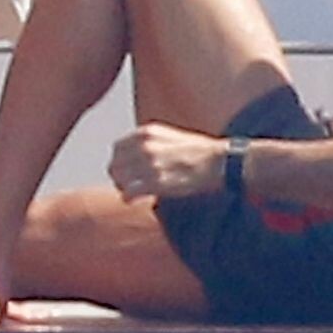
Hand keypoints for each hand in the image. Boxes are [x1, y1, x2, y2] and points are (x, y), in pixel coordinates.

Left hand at [108, 123, 227, 200]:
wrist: (217, 161)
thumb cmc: (197, 151)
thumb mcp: (169, 136)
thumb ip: (149, 142)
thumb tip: (134, 155)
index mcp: (147, 132)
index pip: (117, 148)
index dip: (118, 161)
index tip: (123, 169)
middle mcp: (145, 146)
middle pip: (115, 164)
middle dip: (118, 176)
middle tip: (125, 184)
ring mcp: (150, 164)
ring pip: (120, 179)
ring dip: (123, 187)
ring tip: (131, 192)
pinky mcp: (156, 182)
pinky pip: (129, 192)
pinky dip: (128, 197)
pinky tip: (133, 200)